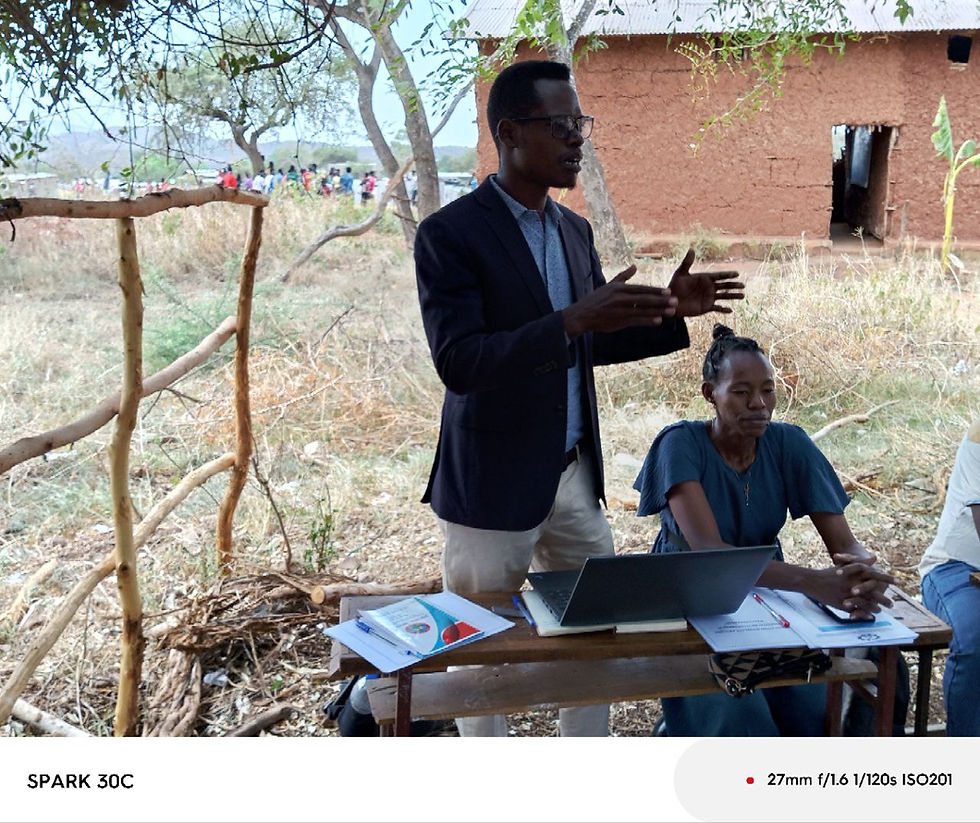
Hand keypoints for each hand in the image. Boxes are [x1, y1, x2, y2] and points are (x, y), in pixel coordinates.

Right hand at [562, 264, 679, 336]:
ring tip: (671, 312)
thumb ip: (623, 276)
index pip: (641, 289)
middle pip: (644, 299)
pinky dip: (647, 321)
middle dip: (661, 301)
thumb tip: (635, 266)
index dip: (655, 291)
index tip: (669, 292)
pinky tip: (658, 321)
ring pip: (642, 310)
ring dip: (658, 311)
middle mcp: (620, 298)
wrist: (582, 315)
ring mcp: (619, 311)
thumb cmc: (596, 300)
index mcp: (619, 288)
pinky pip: (635, 321)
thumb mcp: (609, 285)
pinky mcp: (618, 321)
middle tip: (676, 301)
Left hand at [667, 248, 744, 317]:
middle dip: (734, 285)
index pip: (719, 276)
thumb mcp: (680, 273)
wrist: (671, 301)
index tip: (737, 274)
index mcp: (705, 278)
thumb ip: (687, 263)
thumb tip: (691, 249)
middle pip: (725, 285)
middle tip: (743, 285)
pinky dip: (724, 310)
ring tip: (742, 295)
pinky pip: (717, 308)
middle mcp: (709, 287)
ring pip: (724, 296)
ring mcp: (709, 297)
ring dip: (733, 296)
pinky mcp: (706, 307)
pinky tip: (730, 310)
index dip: (728, 275)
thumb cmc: (675, 286)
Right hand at [805, 560, 894, 619]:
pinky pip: (857, 610)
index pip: (875, 575)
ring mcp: (848, 595)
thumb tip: (875, 558)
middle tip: (892, 604)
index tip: (898, 581)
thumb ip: (861, 563)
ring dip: (876, 608)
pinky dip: (865, 614)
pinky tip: (870, 616)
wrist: (812, 581)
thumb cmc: (829, 573)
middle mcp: (853, 584)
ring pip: (867, 603)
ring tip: (882, 611)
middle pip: (874, 592)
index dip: (886, 578)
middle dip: (884, 598)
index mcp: (855, 574)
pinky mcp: (842, 603)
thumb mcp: (845, 566)